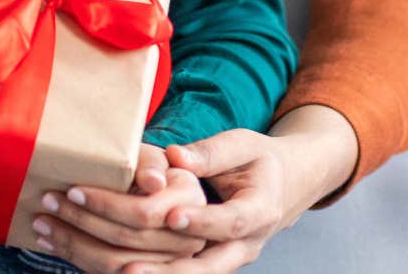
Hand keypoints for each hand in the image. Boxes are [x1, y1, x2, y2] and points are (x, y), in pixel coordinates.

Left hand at [29, 144, 205, 271]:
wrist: (154, 190)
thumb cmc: (147, 167)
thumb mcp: (149, 156)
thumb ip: (151, 163)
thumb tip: (153, 182)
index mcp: (188, 202)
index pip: (143, 213)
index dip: (106, 205)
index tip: (73, 191)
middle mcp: (184, 238)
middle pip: (126, 240)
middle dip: (81, 221)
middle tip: (48, 202)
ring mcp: (166, 262)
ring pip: (114, 263)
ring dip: (72, 243)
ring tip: (42, 223)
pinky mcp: (145, 272)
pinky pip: (108, 273)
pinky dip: (76, 257)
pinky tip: (53, 242)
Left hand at [135, 107, 359, 272]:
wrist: (283, 185)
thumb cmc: (257, 160)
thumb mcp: (242, 145)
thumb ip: (210, 152)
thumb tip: (175, 156)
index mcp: (260, 209)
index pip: (231, 221)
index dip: (202, 221)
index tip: (170, 216)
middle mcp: (248, 243)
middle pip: (212, 266)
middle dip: (172, 269)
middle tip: (132, 267)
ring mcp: (232, 258)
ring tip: (124, 272)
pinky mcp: (215, 262)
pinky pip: (190, 273)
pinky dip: (161, 272)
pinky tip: (126, 269)